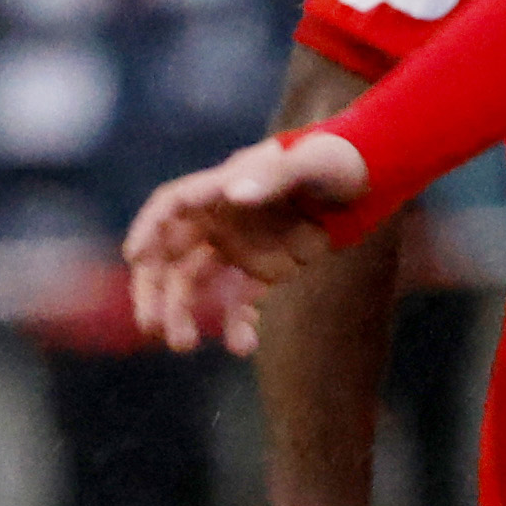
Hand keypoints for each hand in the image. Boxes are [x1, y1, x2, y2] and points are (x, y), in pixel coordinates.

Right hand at [122, 130, 372, 353]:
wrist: (370, 180)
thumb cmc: (338, 160)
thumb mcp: (313, 163)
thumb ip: (274, 176)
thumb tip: (232, 194)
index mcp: (225, 185)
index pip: (172, 206)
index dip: (149, 228)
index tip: (135, 256)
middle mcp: (223, 218)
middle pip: (172, 253)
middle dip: (155, 287)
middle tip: (150, 323)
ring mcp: (241, 246)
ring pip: (198, 283)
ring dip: (185, 313)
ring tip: (183, 345)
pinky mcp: (265, 270)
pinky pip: (240, 301)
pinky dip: (237, 324)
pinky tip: (244, 346)